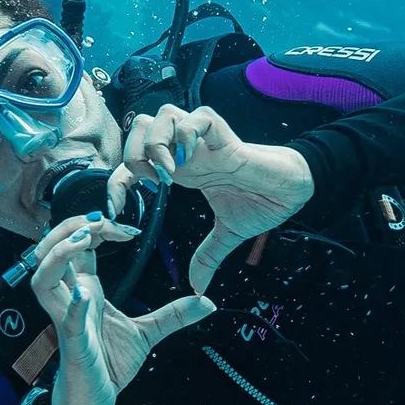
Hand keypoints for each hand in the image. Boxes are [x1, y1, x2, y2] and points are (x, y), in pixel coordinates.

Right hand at [30, 212, 215, 404]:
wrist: (96, 399)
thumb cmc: (109, 364)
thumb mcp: (148, 333)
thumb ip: (173, 315)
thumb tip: (207, 302)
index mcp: (85, 290)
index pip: (76, 246)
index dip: (93, 227)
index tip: (125, 227)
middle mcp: (69, 299)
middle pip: (49, 251)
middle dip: (69, 228)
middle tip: (100, 222)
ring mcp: (67, 319)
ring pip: (42, 278)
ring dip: (59, 254)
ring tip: (84, 239)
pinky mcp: (72, 344)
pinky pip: (65, 320)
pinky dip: (72, 306)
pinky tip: (83, 295)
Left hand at [107, 104, 313, 294]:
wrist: (290, 192)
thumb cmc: (260, 203)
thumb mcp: (226, 234)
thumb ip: (207, 257)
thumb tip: (198, 289)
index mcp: (180, 170)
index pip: (133, 163)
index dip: (117, 182)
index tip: (115, 208)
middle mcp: (186, 150)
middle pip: (140, 128)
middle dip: (134, 153)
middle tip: (153, 183)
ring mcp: (202, 139)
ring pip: (161, 115)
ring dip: (157, 143)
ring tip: (170, 171)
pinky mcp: (222, 132)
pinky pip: (195, 117)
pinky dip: (186, 133)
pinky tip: (189, 156)